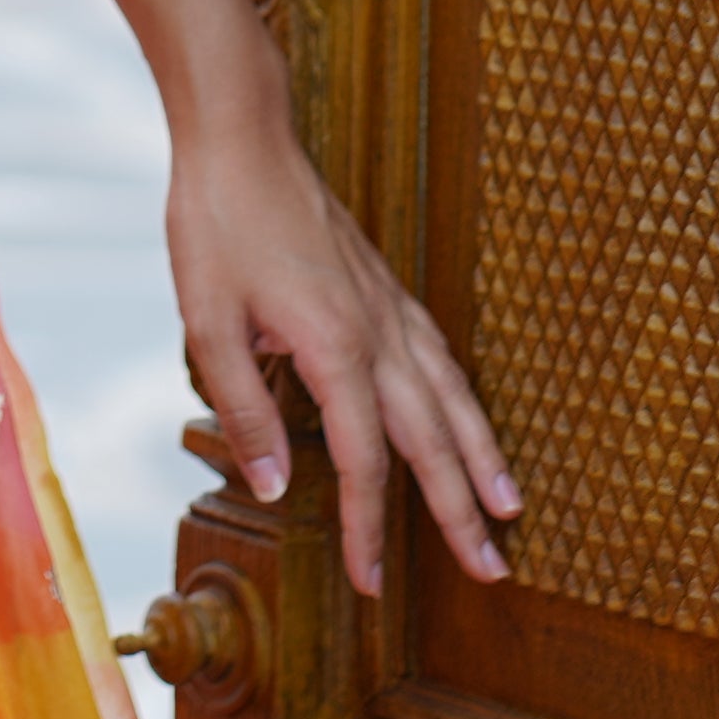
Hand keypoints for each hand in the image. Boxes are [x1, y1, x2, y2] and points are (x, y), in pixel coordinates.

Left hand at [168, 109, 517, 596]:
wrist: (243, 135)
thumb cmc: (218, 221)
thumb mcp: (207, 320)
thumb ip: (243, 409)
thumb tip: (274, 488)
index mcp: (335, 347)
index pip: (362, 460)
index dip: (367, 526)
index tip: (372, 583)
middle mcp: (377, 332)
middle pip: (430, 440)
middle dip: (459, 511)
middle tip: (490, 571)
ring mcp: (388, 306)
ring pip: (452, 396)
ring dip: (481, 456)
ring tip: (510, 506)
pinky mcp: (384, 287)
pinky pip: (440, 355)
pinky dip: (464, 399)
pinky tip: (467, 417)